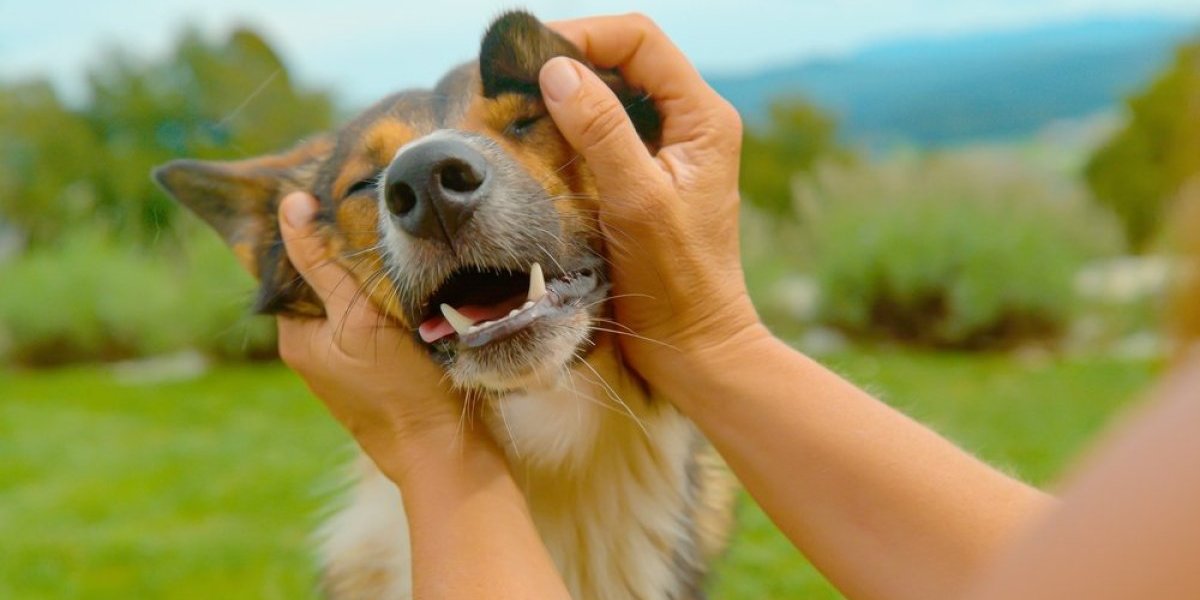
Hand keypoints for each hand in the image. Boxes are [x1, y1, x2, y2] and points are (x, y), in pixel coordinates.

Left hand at [274, 192, 476, 482]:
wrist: (446, 453)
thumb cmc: (401, 390)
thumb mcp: (357, 319)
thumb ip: (323, 263)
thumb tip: (291, 204)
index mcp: (296, 335)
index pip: (291, 263)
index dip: (312, 227)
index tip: (338, 188)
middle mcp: (317, 346)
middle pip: (324, 277)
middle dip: (346, 244)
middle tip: (375, 202)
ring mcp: (351, 357)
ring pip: (356, 294)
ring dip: (375, 268)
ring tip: (401, 230)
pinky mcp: (385, 363)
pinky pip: (380, 314)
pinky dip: (394, 292)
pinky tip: (419, 272)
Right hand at [540, 15, 767, 389]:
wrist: (694, 345)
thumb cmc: (675, 281)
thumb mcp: (636, 201)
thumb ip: (601, 131)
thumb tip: (557, 70)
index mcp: (703, 117)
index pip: (640, 41)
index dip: (585, 34)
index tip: (529, 54)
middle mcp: (691, 124)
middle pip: (626, 59)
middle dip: (570, 59)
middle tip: (512, 77)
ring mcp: (670, 150)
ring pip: (613, 94)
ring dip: (567, 94)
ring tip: (517, 104)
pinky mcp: (648, 177)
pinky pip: (606, 132)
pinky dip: (570, 128)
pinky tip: (538, 142)